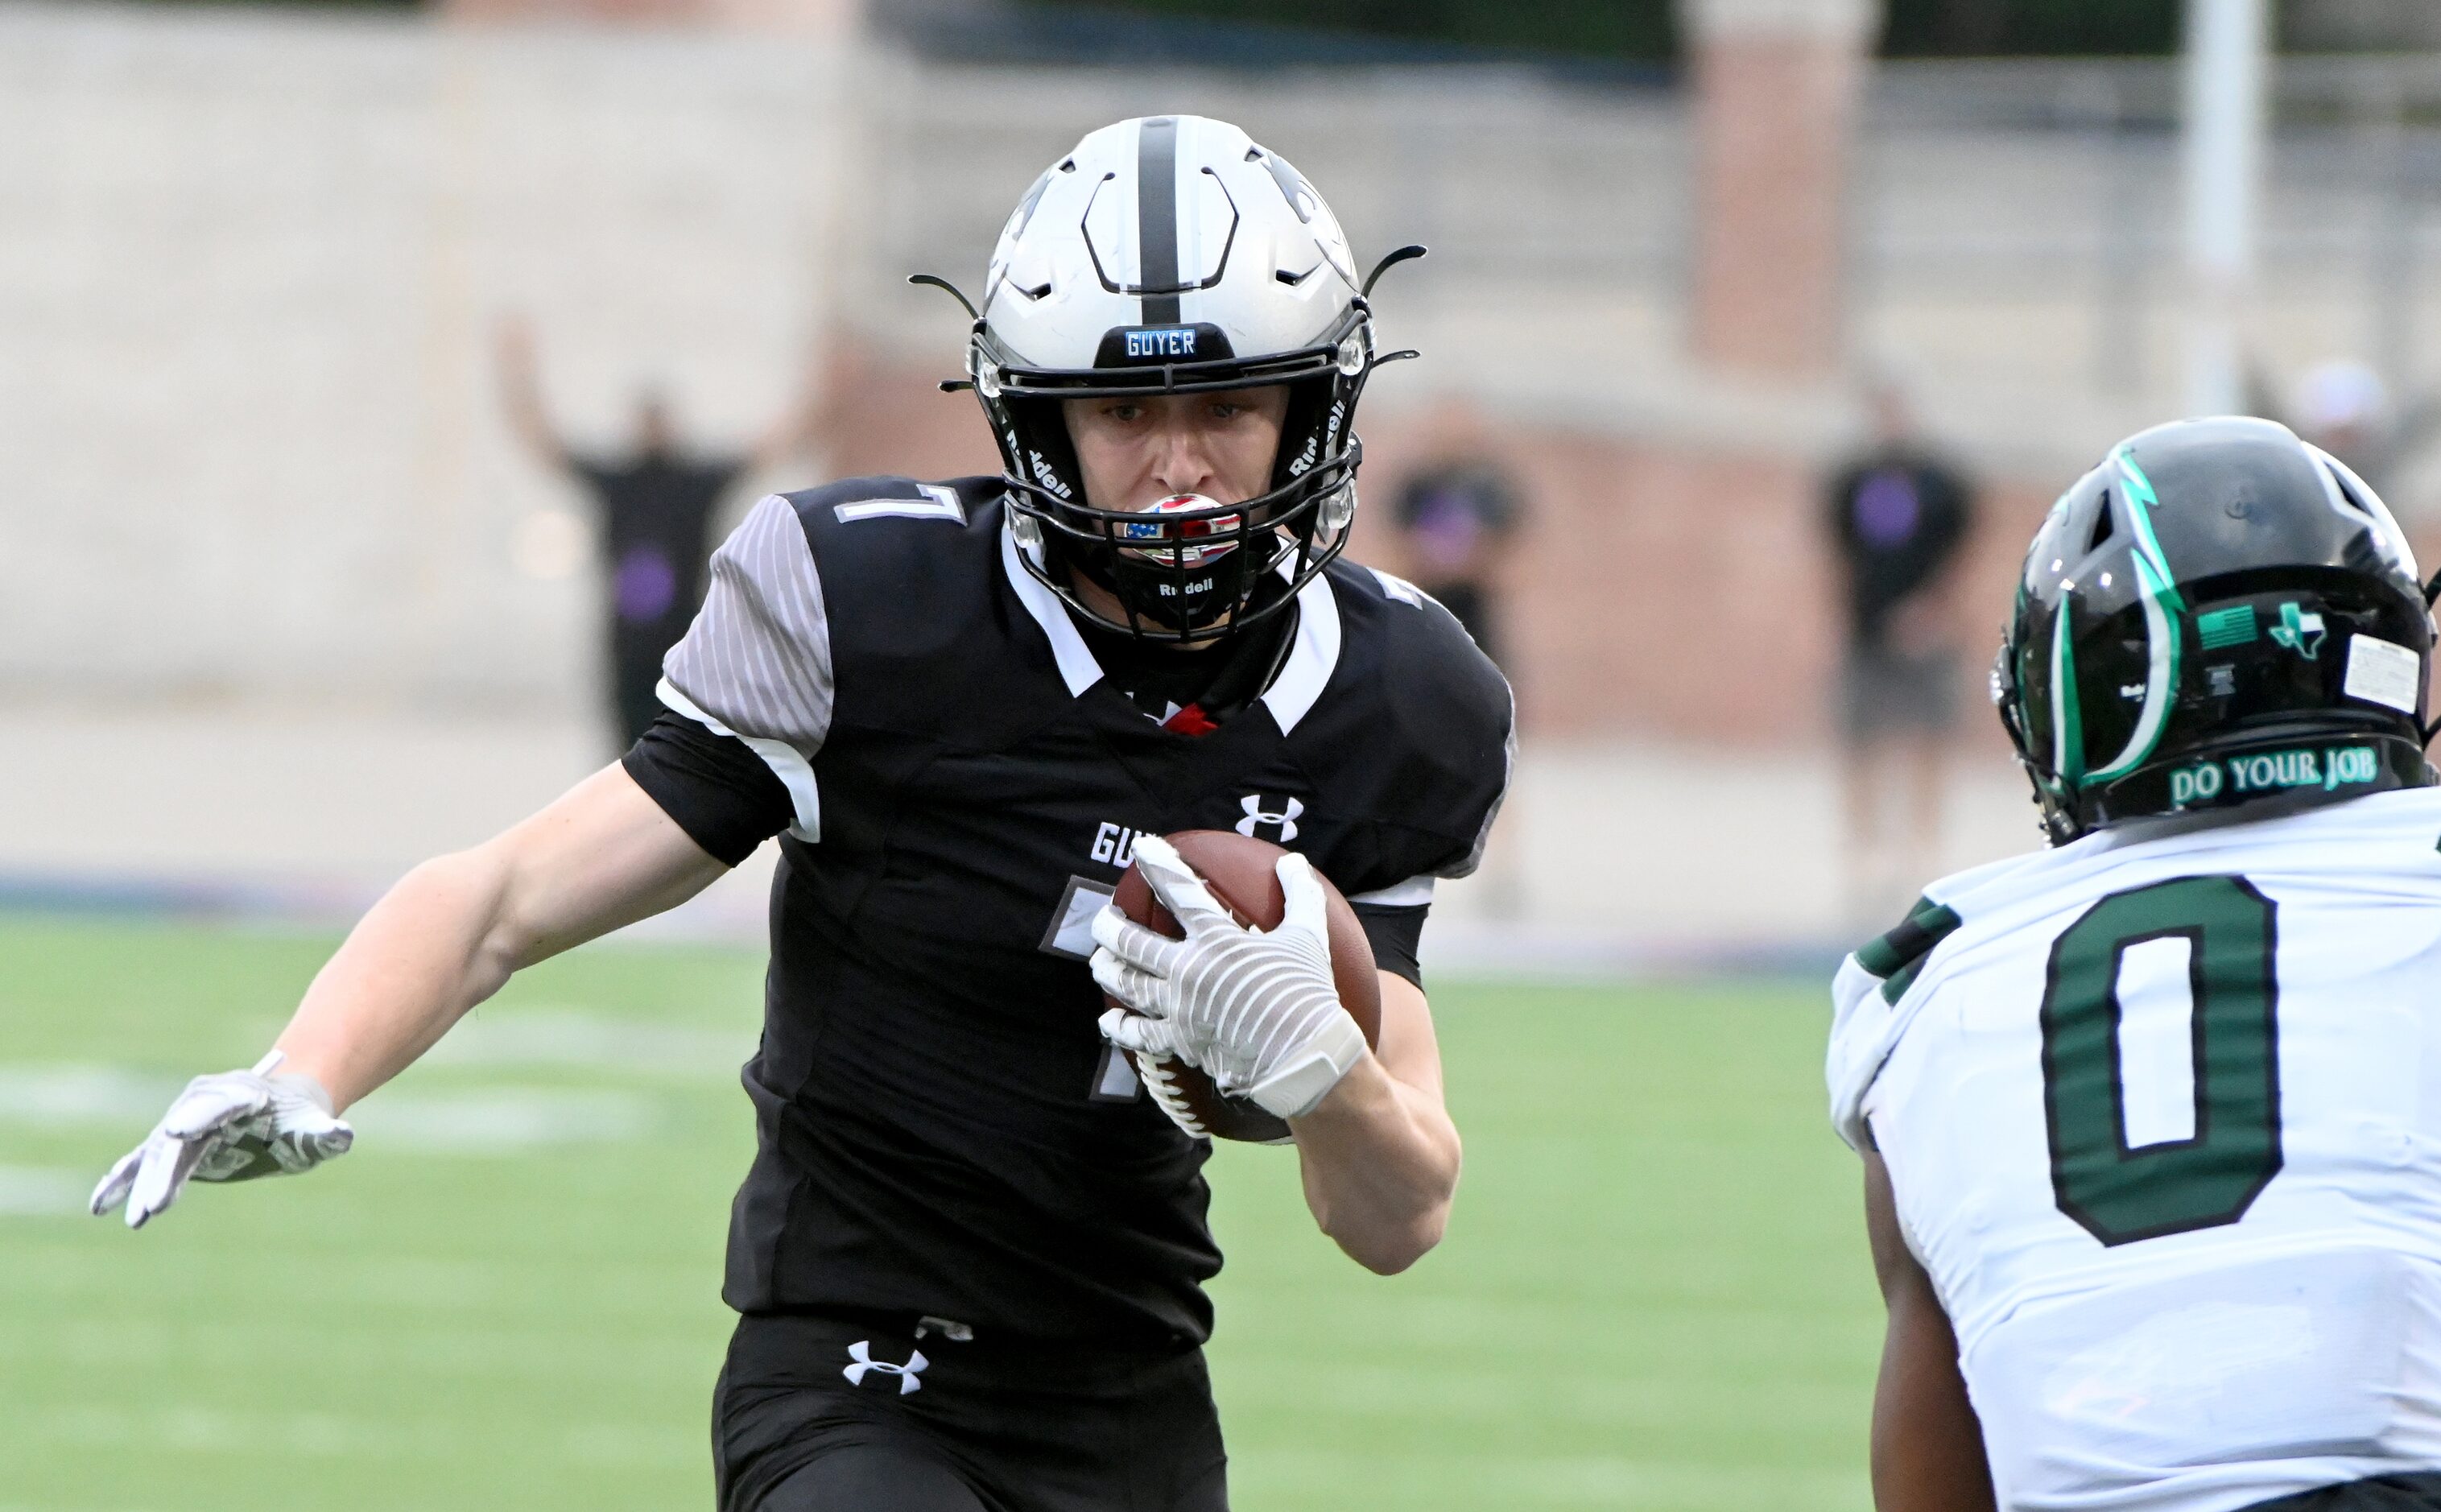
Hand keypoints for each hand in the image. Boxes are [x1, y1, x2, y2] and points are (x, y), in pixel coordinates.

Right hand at [90, 1052, 353, 1229]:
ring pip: (159, 1154)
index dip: (199, 1116)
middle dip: (165, 1170)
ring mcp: (184, 1124)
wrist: (285, 1107)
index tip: (178, 1129)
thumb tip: (342, 1136)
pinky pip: (141, 1162)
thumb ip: (326, 1133)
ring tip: (137, 1218)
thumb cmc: (301, 1120)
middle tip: (156, 1206)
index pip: (217, 1105)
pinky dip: (121, 1180)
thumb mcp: (315, 1128)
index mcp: (241, 1094)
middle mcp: (204, 1105)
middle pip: (180, 1137)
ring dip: (144, 1185)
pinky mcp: (173, 1145)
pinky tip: (99, 1204)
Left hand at [1090, 837, 1367, 1119]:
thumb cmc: (1308, 993)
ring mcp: (1179, 1008)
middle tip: (1101, 917)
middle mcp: (1188, 970)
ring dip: (1108, 970)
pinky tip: (1108, 1022)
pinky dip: (1120, 1028)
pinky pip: (1140, 1035)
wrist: (1304, 1057)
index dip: (1159, 865)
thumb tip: (1293, 860)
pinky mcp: (1180, 1042)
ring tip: (1098, 962)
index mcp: (1217, 940)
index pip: (1180, 891)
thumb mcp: (1308, 937)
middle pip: (1133, 943)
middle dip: (1110, 926)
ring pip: (1128, 985)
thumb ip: (1300, 894)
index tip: (1141, 848)